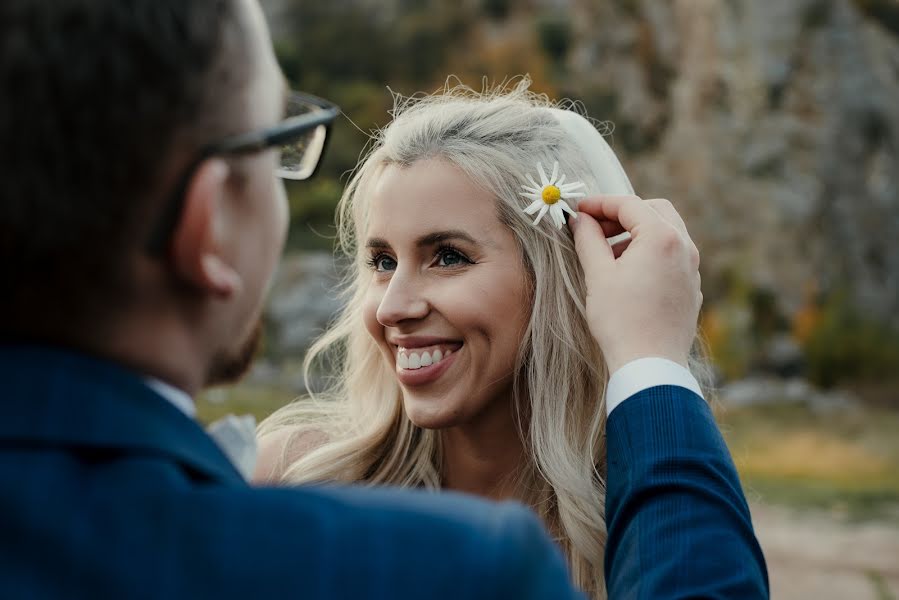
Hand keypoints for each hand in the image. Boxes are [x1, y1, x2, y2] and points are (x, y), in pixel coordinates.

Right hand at [569, 195, 701, 373]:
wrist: (650, 364)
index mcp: (661, 237)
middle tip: (596, 228)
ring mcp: (692, 269)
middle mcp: (684, 247)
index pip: (629, 205)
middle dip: (624, 214)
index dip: (600, 203)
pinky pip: (673, 257)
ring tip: (609, 254)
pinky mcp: (692, 288)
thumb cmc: (621, 320)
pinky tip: (629, 275)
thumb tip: (580, 220)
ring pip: (667, 233)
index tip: (578, 210)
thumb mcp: (598, 275)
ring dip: (638, 234)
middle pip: (655, 210)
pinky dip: (651, 253)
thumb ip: (588, 240)